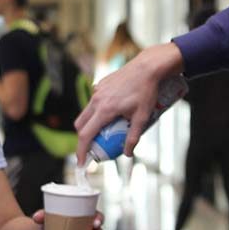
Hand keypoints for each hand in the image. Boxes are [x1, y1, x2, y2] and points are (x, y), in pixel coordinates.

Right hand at [74, 43, 182, 161]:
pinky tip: (111, 113)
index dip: (81, 151)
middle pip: (80, 125)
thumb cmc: (146, 91)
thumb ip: (133, 137)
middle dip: (82, 139)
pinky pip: (93, 102)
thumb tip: (127, 153)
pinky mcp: (100, 84)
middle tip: (92, 149)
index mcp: (104, 110)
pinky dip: (96, 112)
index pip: (86, 135)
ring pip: (85, 113)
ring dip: (89, 125)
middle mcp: (97, 100)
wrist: (147, 67)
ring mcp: (97, 91)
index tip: (81, 162)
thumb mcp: (142, 117)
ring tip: (102, 132)